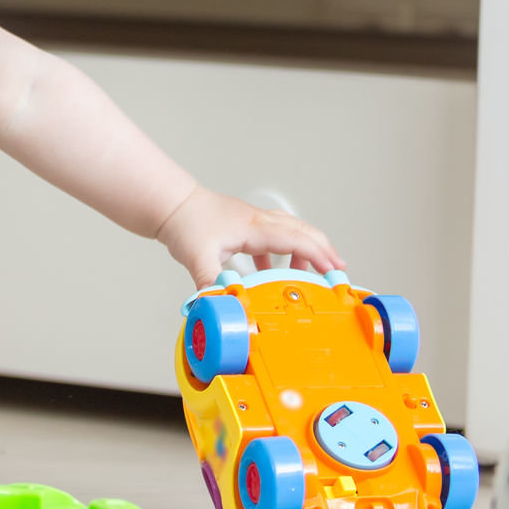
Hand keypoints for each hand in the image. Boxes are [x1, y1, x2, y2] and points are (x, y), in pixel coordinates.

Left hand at [155, 186, 342, 288]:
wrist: (170, 202)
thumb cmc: (185, 222)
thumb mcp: (198, 258)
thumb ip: (212, 284)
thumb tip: (224, 305)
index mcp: (255, 228)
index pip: (298, 242)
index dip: (320, 258)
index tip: (335, 273)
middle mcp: (259, 221)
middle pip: (303, 232)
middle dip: (323, 250)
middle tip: (337, 269)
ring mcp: (252, 220)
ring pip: (290, 231)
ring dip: (303, 249)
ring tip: (307, 271)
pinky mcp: (242, 224)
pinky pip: (270, 236)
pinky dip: (278, 252)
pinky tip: (267, 269)